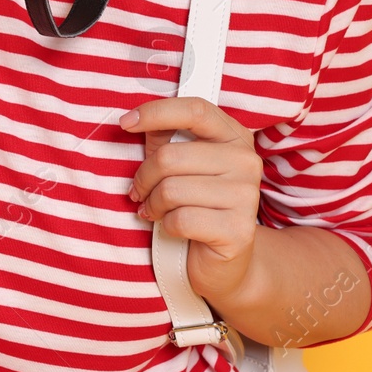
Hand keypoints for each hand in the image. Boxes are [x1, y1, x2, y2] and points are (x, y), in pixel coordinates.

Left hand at [121, 96, 263, 306]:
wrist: (224, 262)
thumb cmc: (195, 205)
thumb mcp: (181, 166)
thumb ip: (166, 138)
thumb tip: (136, 120)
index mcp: (234, 137)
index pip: (195, 110)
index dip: (156, 112)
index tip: (125, 123)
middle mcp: (246, 161)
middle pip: (171, 156)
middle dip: (144, 176)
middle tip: (139, 191)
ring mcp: (246, 196)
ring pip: (171, 190)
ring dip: (153, 204)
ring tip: (155, 210)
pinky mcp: (238, 230)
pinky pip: (181, 219)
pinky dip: (165, 225)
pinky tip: (170, 228)